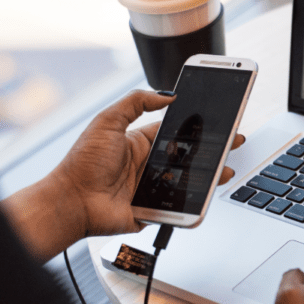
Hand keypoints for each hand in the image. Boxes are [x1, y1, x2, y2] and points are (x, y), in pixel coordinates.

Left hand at [52, 89, 243, 237]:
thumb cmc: (82, 163)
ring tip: (226, 169)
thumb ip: (135, 102)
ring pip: (188, 181)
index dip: (196, 127)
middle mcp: (148, 164)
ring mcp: (152, 188)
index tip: (216, 121)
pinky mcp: (153, 209)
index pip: (176, 132)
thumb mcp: (107, 121)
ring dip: (209, 175)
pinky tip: (207, 193)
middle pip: (188, 156)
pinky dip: (194, 201)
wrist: (72, 202)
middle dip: (211, 150)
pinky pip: (178, 205)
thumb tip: (165, 94)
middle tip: (232, 143)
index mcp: (139, 142)